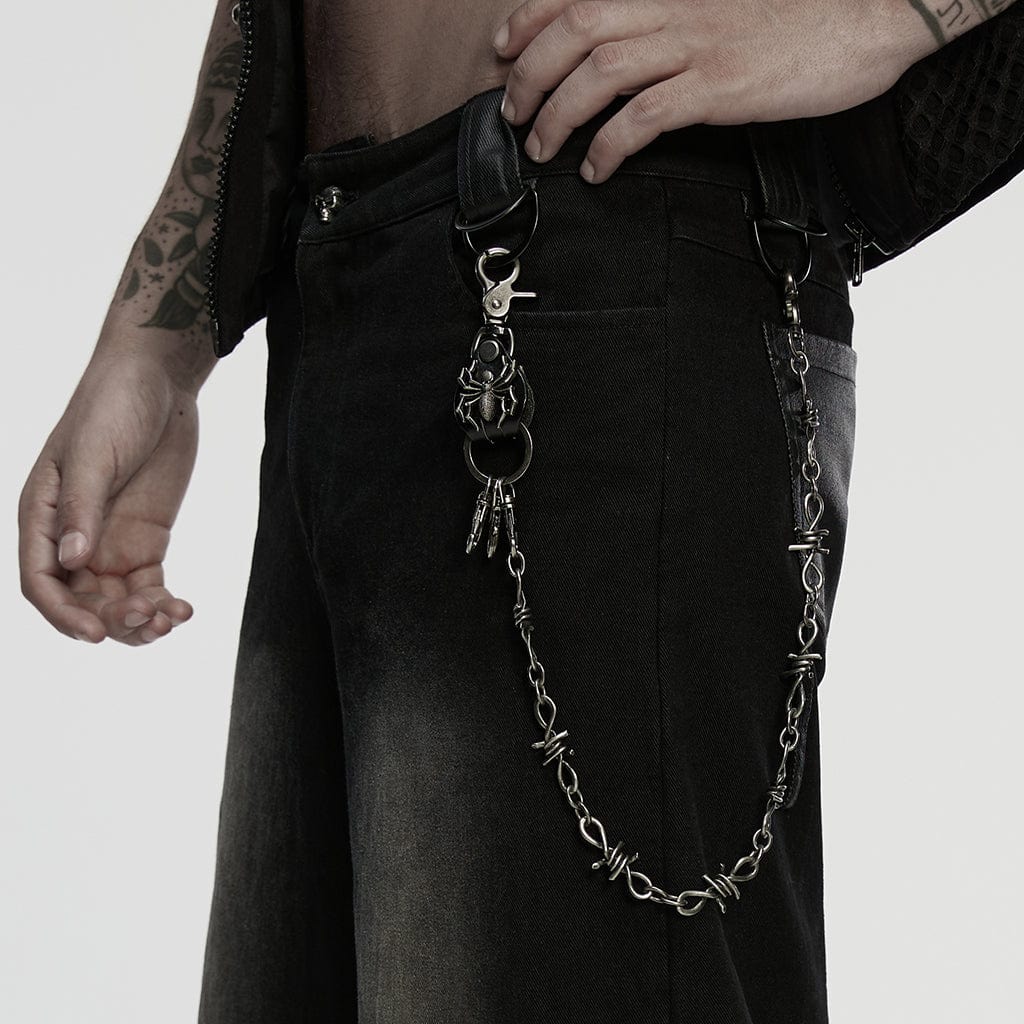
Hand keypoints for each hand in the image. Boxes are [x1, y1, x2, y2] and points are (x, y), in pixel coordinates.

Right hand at [19, 348, 198, 644]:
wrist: (157, 380)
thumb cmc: (113, 405)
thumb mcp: (95, 454)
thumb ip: (83, 508)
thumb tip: (71, 562)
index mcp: (43, 516)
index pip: (41, 581)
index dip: (63, 614)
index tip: (96, 634)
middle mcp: (72, 537)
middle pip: (82, 600)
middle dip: (112, 620)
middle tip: (150, 620)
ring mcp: (109, 540)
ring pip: (116, 601)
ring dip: (139, 620)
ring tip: (172, 619)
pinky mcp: (145, 540)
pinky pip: (148, 585)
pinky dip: (162, 602)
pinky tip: (184, 610)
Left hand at [492, 0, 936, 182]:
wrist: (872, 14)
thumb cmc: (802, 17)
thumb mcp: (725, 11)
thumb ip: (674, 26)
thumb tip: (635, 59)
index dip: (530, 21)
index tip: (504, 50)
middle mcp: (675, 8)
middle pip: (575, 32)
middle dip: (530, 75)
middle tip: (513, 114)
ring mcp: (697, 45)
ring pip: (599, 72)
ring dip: (557, 114)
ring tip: (542, 147)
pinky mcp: (720, 86)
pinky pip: (645, 116)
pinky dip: (608, 145)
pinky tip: (597, 169)